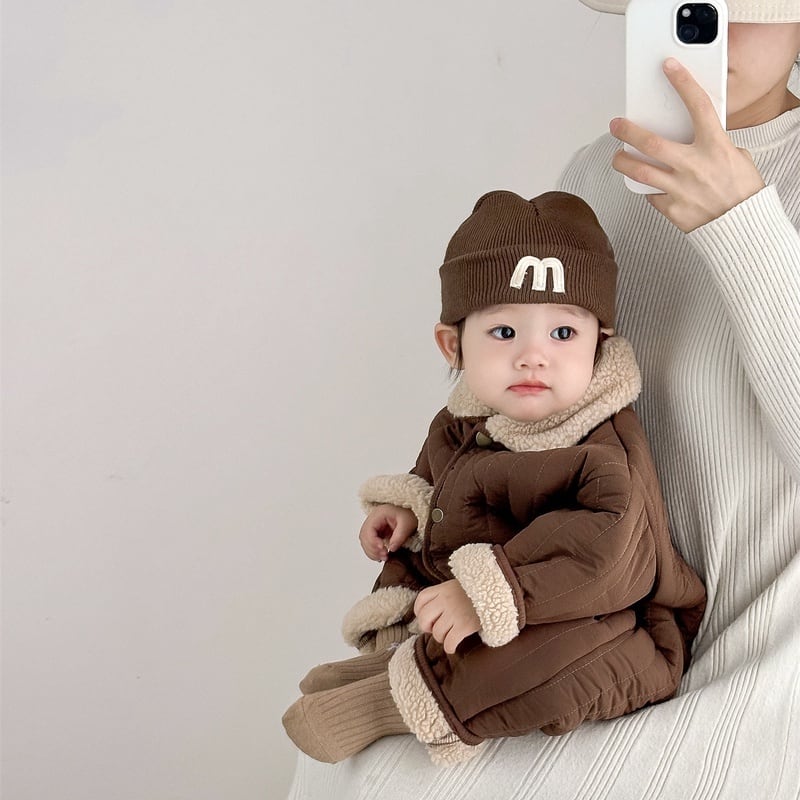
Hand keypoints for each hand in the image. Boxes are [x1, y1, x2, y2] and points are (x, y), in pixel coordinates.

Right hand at [359, 504, 416, 561]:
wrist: (410, 513)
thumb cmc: (408, 514)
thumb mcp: (408, 523)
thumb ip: (400, 536)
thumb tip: (392, 548)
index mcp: (379, 514)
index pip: (369, 529)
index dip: (373, 541)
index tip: (383, 548)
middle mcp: (372, 519)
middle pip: (364, 536)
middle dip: (373, 549)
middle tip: (385, 555)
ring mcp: (372, 527)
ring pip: (365, 542)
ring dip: (372, 552)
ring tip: (384, 557)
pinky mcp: (375, 534)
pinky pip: (369, 544)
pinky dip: (373, 552)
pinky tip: (381, 556)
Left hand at [414, 580, 479, 653]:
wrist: (500, 592)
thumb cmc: (479, 591)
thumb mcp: (460, 586)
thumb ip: (446, 594)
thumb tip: (434, 612)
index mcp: (444, 588)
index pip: (422, 599)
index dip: (419, 611)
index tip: (426, 618)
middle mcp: (446, 599)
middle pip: (424, 617)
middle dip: (427, 627)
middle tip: (434, 630)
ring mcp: (455, 612)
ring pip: (437, 632)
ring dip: (441, 638)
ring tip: (449, 636)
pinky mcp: (465, 625)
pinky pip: (449, 642)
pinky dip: (449, 647)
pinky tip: (453, 646)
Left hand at [610, 58, 764, 232]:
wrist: (742, 227)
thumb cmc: (742, 191)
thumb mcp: (736, 158)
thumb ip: (714, 145)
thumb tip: (693, 138)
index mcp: (715, 147)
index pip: (698, 106)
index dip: (683, 83)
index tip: (669, 67)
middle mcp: (694, 165)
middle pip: (651, 143)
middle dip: (628, 131)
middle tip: (616, 124)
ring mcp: (679, 188)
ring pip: (639, 171)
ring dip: (622, 162)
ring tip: (617, 156)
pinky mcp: (671, 208)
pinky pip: (650, 195)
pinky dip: (647, 188)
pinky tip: (646, 184)